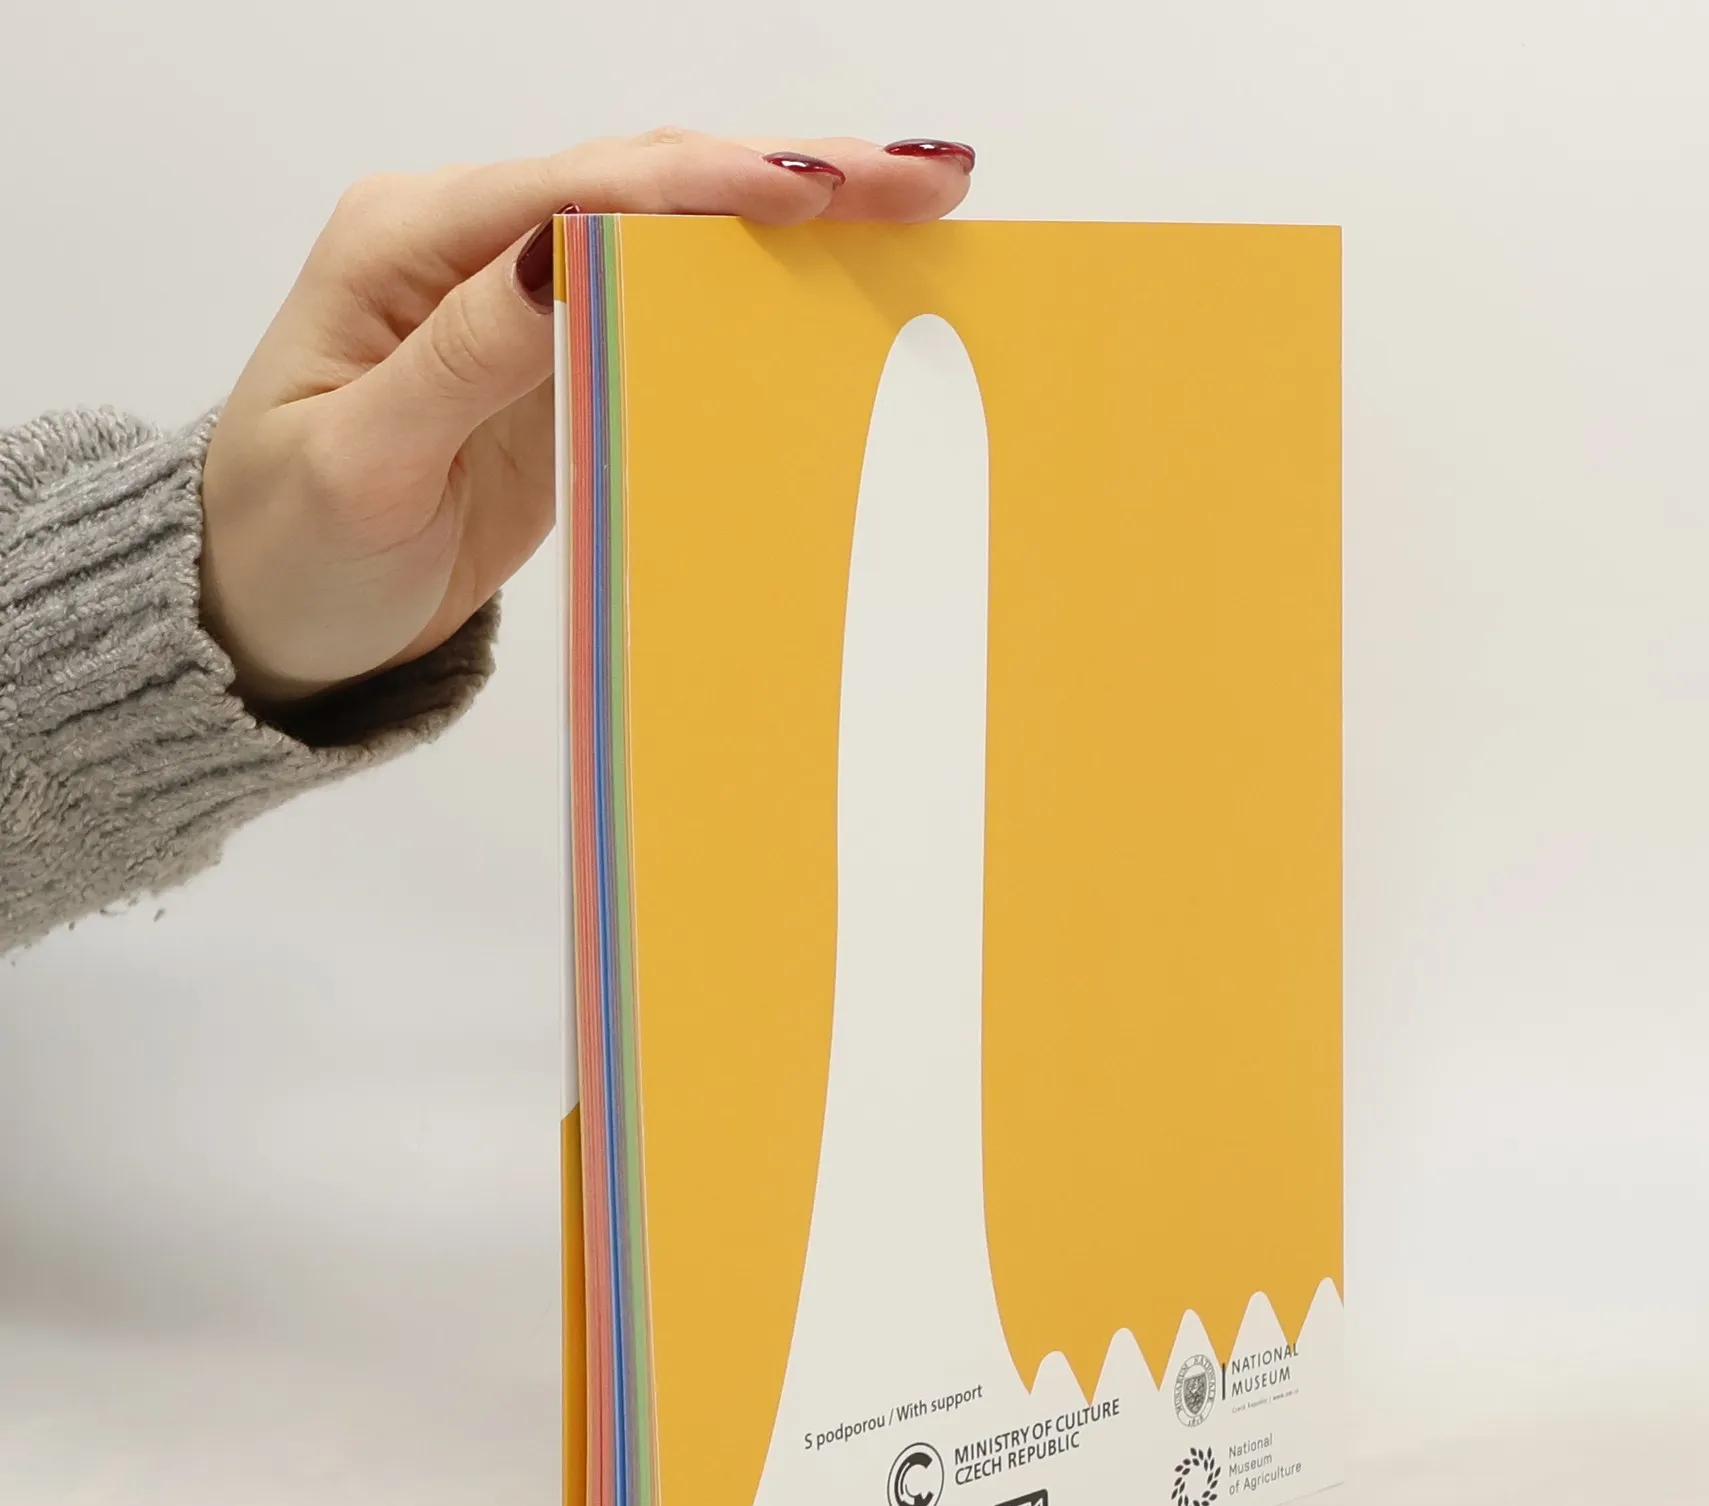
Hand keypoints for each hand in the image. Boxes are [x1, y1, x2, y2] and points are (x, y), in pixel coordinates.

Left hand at [200, 131, 974, 706]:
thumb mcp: (359, 462)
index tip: (822, 189)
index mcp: (412, 243)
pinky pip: (673, 313)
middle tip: (924, 176)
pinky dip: (759, 296)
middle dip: (793, 174)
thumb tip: (563, 257)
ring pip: (679, 237)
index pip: (584, 190)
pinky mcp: (561, 366)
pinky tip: (836, 289)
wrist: (272, 615)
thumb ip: (463, 358)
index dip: (711, 183)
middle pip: (651, 184)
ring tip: (915, 208)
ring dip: (796, 221)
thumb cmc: (287, 546)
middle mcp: (473, 249)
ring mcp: (523, 304)